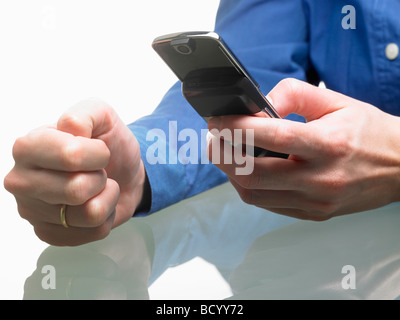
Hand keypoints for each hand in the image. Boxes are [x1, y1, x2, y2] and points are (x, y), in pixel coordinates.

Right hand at [4, 100, 145, 245]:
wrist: (124, 172)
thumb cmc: (108, 144)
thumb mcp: (101, 115)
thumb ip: (84, 113)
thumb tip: (68, 128)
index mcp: (28, 146)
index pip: (70, 156)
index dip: (98, 154)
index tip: (99, 150)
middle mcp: (22, 180)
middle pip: (77, 190)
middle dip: (101, 178)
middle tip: (97, 171)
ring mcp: (33, 211)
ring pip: (89, 214)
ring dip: (107, 197)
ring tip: (98, 186)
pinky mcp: (49, 233)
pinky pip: (94, 231)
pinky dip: (107, 215)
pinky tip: (96, 202)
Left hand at [207, 78, 399, 220]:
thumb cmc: (369, 132)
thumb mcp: (335, 101)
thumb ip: (293, 94)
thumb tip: (258, 105)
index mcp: (328, 144)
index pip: (271, 136)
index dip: (235, 128)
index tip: (216, 121)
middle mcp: (321, 178)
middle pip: (253, 174)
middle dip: (222, 156)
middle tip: (213, 139)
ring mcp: (316, 201)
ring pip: (255, 194)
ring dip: (232, 174)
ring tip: (227, 154)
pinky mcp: (314, 214)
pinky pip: (269, 205)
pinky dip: (250, 188)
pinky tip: (248, 171)